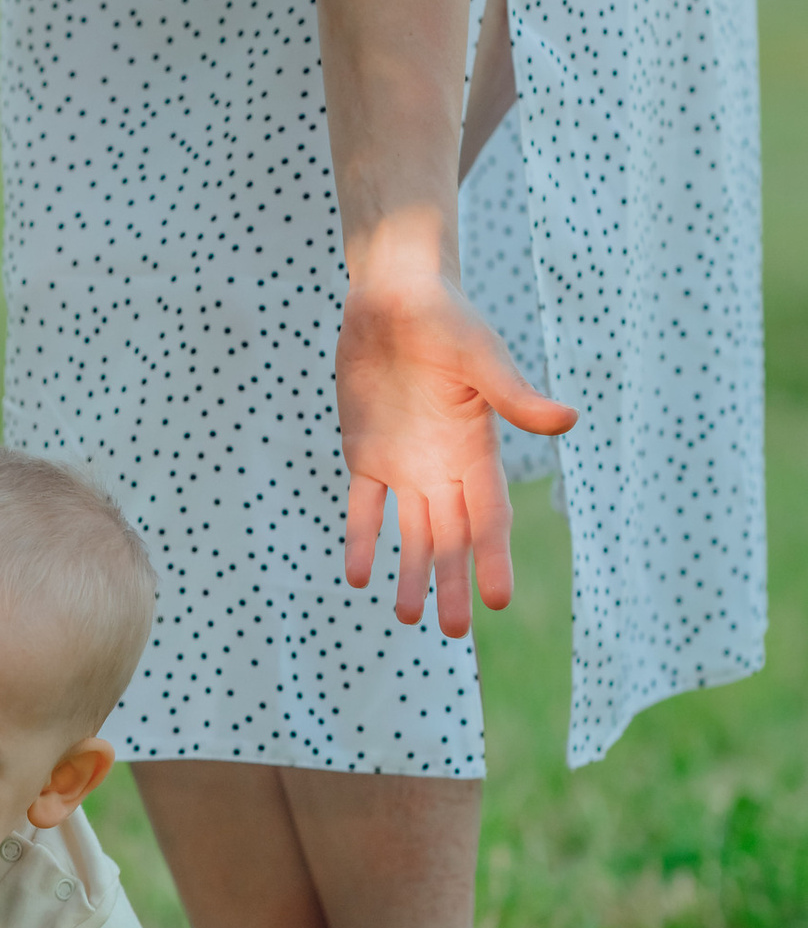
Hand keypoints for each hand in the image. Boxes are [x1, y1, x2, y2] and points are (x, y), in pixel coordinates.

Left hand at [335, 265, 574, 634]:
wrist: (394, 296)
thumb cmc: (446, 319)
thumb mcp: (482, 359)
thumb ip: (516, 396)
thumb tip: (569, 421)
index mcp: (477, 449)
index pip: (490, 516)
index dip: (493, 557)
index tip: (500, 600)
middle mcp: (444, 465)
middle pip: (451, 536)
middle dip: (452, 582)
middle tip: (453, 632)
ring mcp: (405, 462)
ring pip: (410, 532)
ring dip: (411, 572)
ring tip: (408, 618)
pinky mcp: (366, 451)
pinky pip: (364, 506)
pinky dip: (362, 539)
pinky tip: (358, 577)